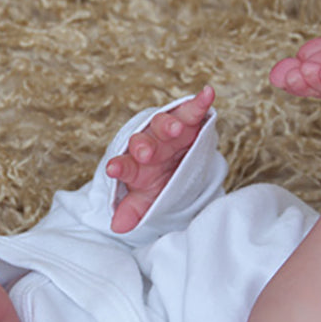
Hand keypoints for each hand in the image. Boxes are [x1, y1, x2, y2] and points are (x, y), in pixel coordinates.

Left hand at [106, 86, 214, 232]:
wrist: (177, 162)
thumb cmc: (159, 180)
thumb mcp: (148, 198)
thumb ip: (135, 210)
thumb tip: (117, 227)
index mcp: (136, 164)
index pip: (126, 165)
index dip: (121, 167)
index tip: (113, 169)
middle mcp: (149, 143)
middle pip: (144, 142)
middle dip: (145, 146)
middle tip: (145, 153)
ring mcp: (167, 130)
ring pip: (164, 124)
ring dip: (168, 124)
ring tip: (175, 128)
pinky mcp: (187, 118)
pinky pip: (192, 109)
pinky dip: (199, 101)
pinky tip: (207, 93)